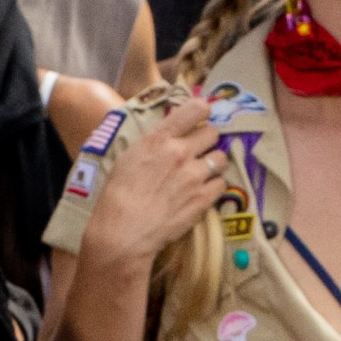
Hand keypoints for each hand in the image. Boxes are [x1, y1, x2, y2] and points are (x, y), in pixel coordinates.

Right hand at [75, 91, 231, 266]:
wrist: (123, 231)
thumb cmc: (118, 195)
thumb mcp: (129, 157)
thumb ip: (153, 143)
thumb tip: (168, 135)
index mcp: (159, 139)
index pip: (195, 109)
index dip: (201, 111)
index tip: (199, 118)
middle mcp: (181, 153)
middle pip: (213, 132)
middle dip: (206, 140)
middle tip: (197, 151)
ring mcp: (195, 176)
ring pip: (221, 158)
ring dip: (212, 163)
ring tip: (200, 173)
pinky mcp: (204, 198)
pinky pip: (222, 183)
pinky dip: (213, 186)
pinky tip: (200, 192)